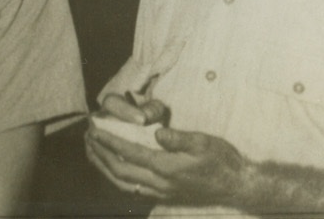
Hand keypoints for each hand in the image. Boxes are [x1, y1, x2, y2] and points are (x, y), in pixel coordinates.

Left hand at [87, 113, 246, 205]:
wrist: (236, 186)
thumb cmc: (221, 160)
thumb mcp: (203, 142)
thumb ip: (178, 138)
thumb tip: (155, 132)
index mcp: (167, 168)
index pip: (131, 154)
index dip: (110, 141)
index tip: (96, 128)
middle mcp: (160, 184)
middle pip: (121, 171)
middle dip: (101, 153)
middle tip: (87, 135)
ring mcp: (161, 192)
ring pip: (124, 183)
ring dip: (104, 167)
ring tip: (92, 150)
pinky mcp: (164, 196)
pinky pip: (133, 189)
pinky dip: (117, 178)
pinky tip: (111, 168)